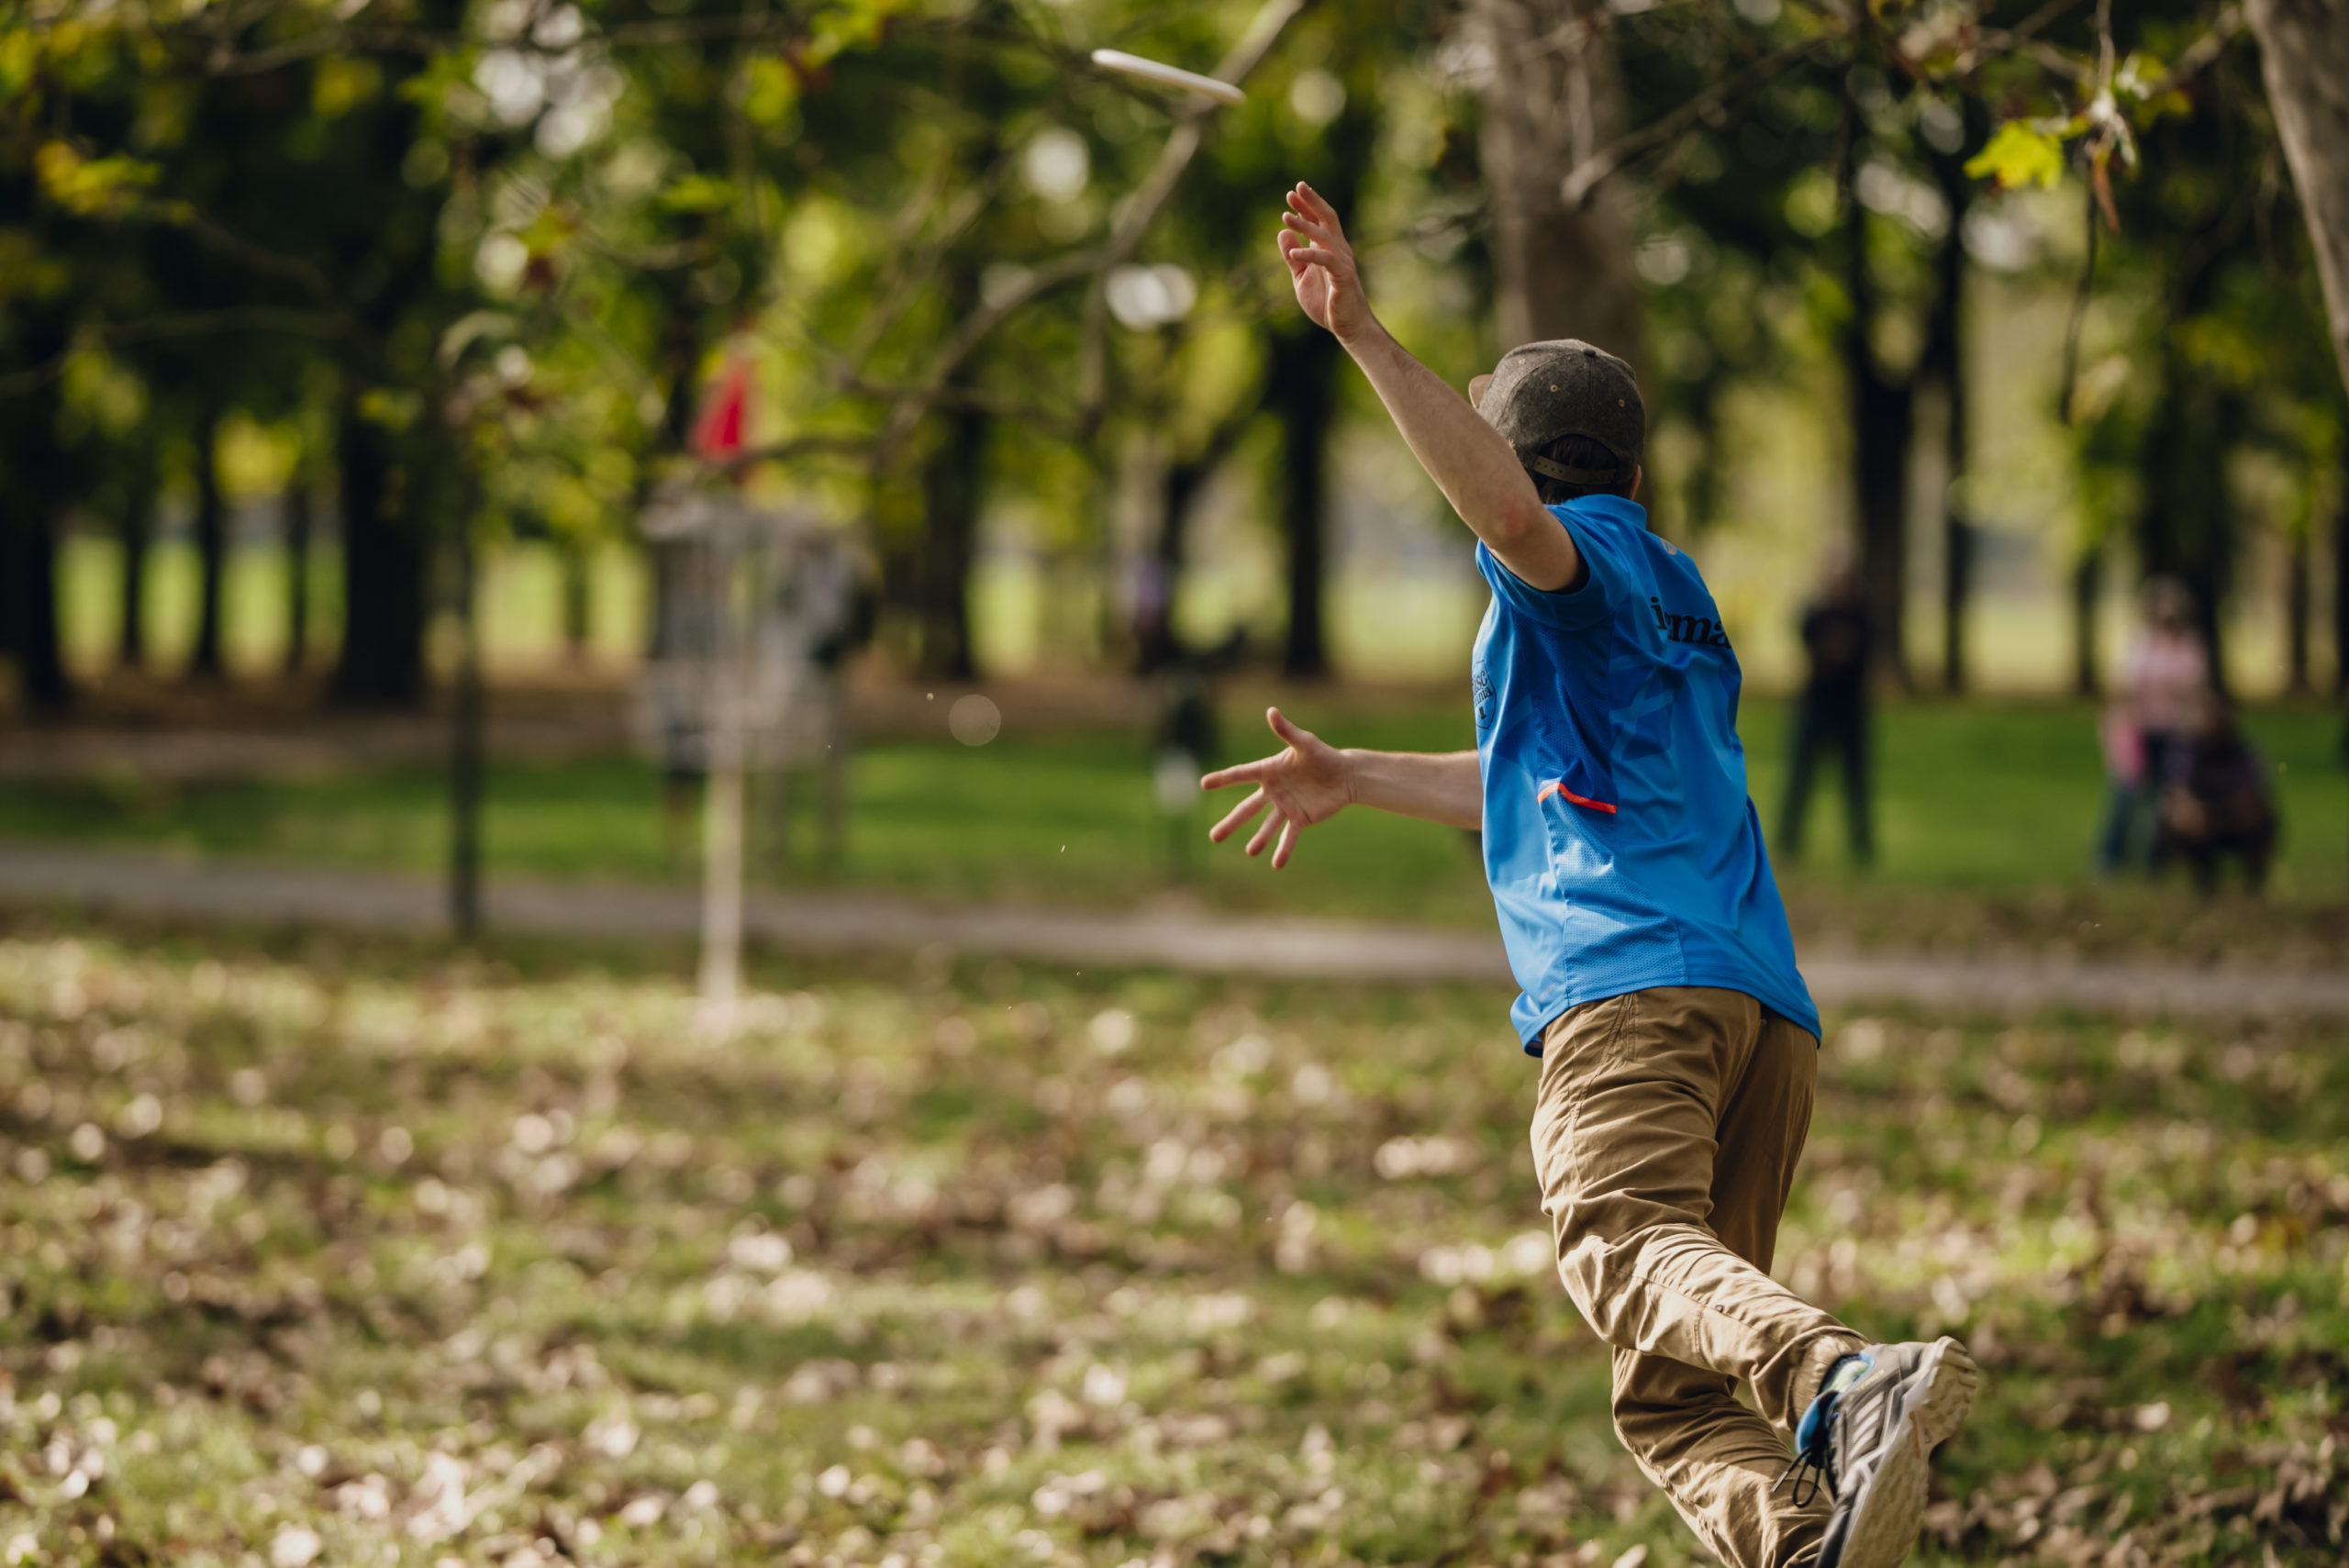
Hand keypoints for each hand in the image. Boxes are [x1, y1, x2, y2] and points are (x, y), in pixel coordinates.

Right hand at [1200, 707, 1351, 868]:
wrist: (1345, 776)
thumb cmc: (1324, 755)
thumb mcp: (1306, 742)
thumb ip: (1287, 731)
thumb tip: (1271, 711)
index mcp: (1269, 771)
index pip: (1241, 775)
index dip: (1223, 779)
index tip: (1204, 783)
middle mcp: (1273, 791)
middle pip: (1247, 809)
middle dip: (1231, 823)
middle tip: (1213, 837)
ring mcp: (1285, 807)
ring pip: (1266, 826)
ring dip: (1258, 839)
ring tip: (1250, 852)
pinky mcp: (1300, 819)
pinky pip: (1289, 836)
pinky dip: (1284, 849)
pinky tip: (1276, 863)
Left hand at [1277, 183, 1375, 344]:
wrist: (1348, 326)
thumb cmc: (1326, 302)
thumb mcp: (1302, 278)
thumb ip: (1293, 257)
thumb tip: (1283, 232)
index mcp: (1329, 249)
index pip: (1319, 221)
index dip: (1306, 206)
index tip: (1293, 194)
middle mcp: (1338, 250)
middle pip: (1327, 218)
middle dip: (1312, 202)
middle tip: (1296, 187)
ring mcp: (1342, 261)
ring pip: (1324, 236)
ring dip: (1304, 225)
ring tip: (1285, 217)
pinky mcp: (1343, 276)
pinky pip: (1326, 260)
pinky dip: (1309, 254)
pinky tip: (1293, 251)